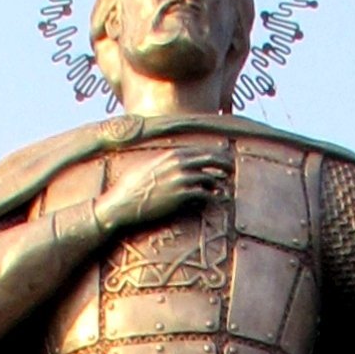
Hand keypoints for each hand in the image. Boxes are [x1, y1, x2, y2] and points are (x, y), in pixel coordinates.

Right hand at [95, 144, 229, 240]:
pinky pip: (204, 195)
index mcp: (171, 154)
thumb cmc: (130, 186)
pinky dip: (211, 197)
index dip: (214, 153)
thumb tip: (169, 161)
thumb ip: (162, 160)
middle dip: (224, 163)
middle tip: (232, 169)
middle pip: (210, 159)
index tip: (222, 158)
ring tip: (223, 190)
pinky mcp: (181, 196)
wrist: (122, 203)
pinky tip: (214, 200)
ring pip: (210, 178)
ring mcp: (181, 179)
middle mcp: (178, 164)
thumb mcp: (145, 165)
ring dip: (218, 185)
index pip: (200, 150)